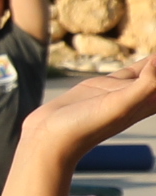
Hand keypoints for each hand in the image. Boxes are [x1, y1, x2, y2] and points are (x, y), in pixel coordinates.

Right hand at [28, 56, 155, 160]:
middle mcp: (141, 97)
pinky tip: (153, 58)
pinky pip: (133, 71)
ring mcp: (124, 91)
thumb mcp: (117, 106)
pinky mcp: (106, 87)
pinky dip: (147, 62)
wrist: (51, 137)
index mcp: (148, 102)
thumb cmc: (85, 126)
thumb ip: (142, 85)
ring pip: (153, 71)